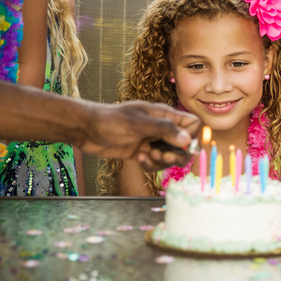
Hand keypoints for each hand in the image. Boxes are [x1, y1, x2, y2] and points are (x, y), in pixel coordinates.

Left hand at [81, 101, 200, 169]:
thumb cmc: (111, 121)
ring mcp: (152, 141)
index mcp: (165, 115)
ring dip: (162, 161)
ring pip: (170, 156)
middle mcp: (161, 128)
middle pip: (185, 145)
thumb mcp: (139, 124)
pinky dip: (151, 165)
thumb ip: (164, 130)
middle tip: (161, 155)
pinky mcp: (142, 152)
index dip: (193, 137)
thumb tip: (188, 139)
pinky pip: (156, 163)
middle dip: (177, 154)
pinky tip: (139, 158)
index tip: (183, 146)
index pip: (192, 124)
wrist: (87, 129)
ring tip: (146, 156)